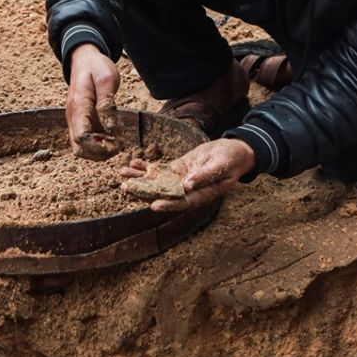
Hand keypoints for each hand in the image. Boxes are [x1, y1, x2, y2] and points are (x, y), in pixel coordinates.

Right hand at [65, 43, 119, 153]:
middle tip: (118, 146)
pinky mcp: (80, 121)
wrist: (84, 60)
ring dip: (99, 151)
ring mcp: (75, 120)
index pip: (81, 137)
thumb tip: (109, 125)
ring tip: (117, 143)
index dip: (98, 146)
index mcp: (79, 106)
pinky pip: (85, 141)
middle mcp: (73, 117)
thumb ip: (107, 102)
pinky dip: (98, 145)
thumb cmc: (96, 68)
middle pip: (79, 149)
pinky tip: (112, 137)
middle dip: (99, 154)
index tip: (116, 142)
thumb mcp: (107, 78)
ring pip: (81, 148)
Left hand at [120, 139, 254, 211]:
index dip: (168, 204)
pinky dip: (147, 167)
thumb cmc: (232, 160)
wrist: (234, 151)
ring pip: (158, 182)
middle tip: (126, 188)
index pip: (182, 202)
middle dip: (144, 191)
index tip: (154, 205)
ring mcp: (182, 180)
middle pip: (164, 193)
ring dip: (141, 178)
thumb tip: (188, 184)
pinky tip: (134, 164)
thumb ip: (206, 175)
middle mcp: (188, 190)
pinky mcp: (178, 169)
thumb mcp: (222, 166)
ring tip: (122, 174)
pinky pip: (160, 170)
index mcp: (202, 194)